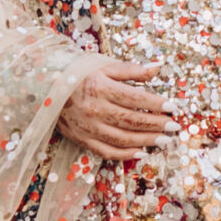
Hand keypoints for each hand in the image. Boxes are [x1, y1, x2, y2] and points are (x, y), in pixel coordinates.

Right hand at [58, 61, 174, 158]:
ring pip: (122, 139)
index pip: (135, 98)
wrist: (45, 87)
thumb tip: (158, 67)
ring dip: (146, 141)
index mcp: (101, 87)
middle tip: (174, 126)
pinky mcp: (82, 139)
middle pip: (132, 120)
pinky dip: (125, 155)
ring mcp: (88, 127)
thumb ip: (131, 69)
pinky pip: (106, 151)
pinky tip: (141, 153)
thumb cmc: (79, 73)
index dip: (156, 104)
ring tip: (164, 140)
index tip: (173, 107)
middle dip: (156, 124)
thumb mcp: (104, 66)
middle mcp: (94, 109)